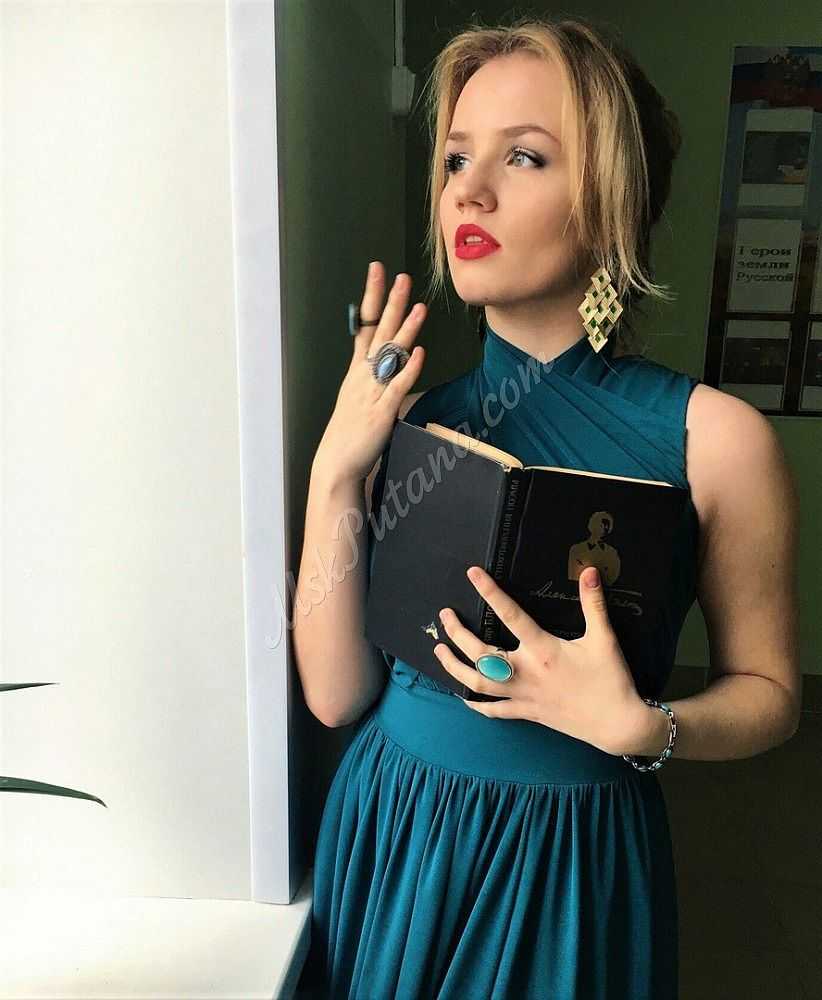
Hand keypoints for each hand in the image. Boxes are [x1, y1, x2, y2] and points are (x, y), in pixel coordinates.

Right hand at [315, 261, 426, 483]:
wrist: (336, 464)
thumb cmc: (349, 434)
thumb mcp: (359, 400)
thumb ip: (374, 381)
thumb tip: (392, 367)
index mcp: (356, 371)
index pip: (364, 325)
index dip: (371, 297)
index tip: (377, 271)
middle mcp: (363, 376)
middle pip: (378, 332)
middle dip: (390, 303)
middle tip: (400, 277)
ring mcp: (371, 392)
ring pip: (390, 355)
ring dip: (406, 330)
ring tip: (419, 307)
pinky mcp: (382, 411)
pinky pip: (397, 386)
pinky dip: (409, 369)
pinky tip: (420, 353)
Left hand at [433, 565, 649, 755]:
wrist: (617, 724)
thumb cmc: (611, 680)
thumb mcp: (604, 639)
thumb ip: (593, 604)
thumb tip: (589, 571)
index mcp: (543, 650)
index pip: (511, 615)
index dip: (490, 592)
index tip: (472, 574)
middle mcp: (526, 672)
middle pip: (480, 652)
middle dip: (457, 633)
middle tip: (444, 616)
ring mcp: (523, 695)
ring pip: (478, 683)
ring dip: (454, 667)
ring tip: (439, 651)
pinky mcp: (527, 713)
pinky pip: (494, 711)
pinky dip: (476, 703)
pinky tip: (463, 695)